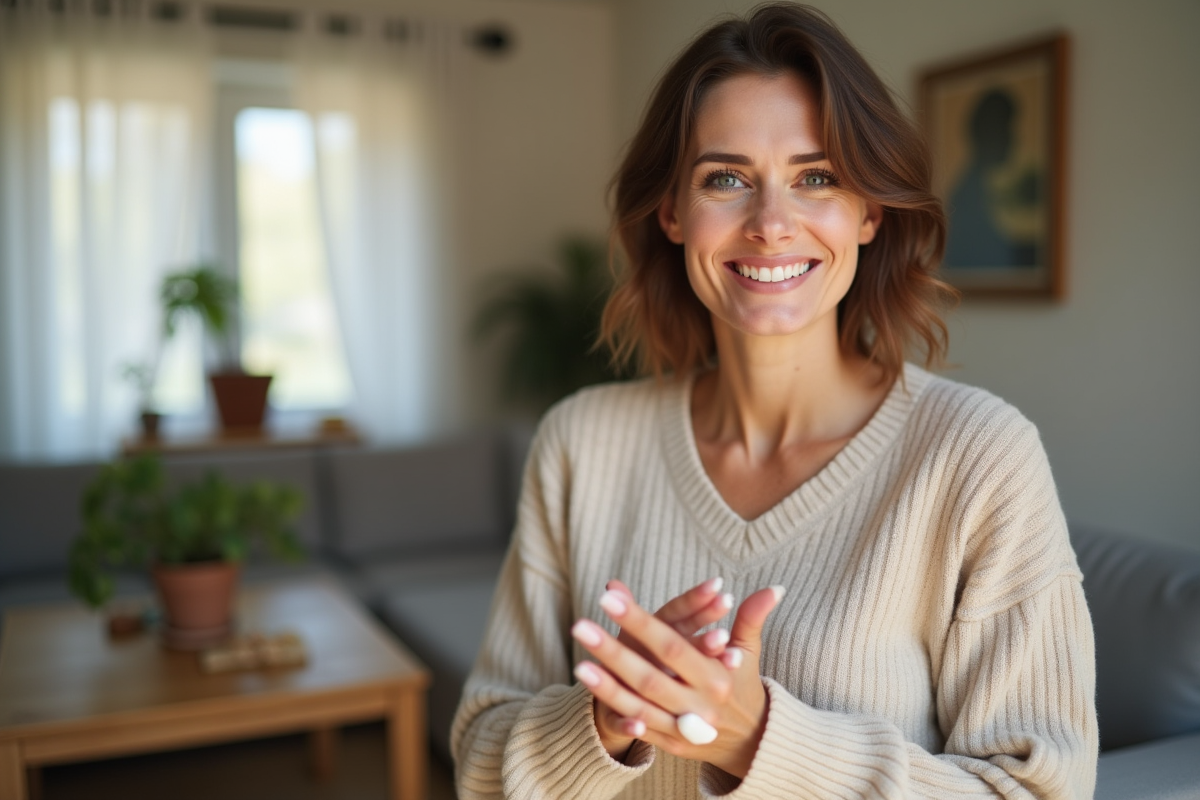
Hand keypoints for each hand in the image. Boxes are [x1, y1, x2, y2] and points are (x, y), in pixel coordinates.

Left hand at [572, 585, 783, 776]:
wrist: (754, 743)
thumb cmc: (744, 686)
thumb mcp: (749, 652)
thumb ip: (752, 619)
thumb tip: (773, 587)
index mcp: (717, 677)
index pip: (673, 644)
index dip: (642, 621)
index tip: (609, 597)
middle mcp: (700, 704)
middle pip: (650, 676)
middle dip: (613, 651)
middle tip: (580, 625)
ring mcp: (685, 728)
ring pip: (640, 706)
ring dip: (606, 686)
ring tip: (578, 663)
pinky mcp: (673, 746)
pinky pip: (641, 729)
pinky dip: (620, 715)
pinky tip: (596, 696)